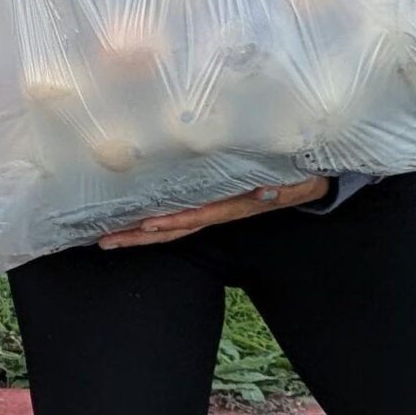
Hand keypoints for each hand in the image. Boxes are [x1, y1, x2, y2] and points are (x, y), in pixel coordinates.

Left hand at [99, 177, 328, 248]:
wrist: (309, 178)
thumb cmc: (297, 175)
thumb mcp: (290, 181)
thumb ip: (277, 188)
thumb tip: (260, 193)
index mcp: (234, 206)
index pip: (197, 216)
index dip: (172, 221)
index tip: (146, 223)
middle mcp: (218, 210)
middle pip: (174, 228)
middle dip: (140, 236)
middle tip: (105, 239)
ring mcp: (212, 208)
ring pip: (172, 225)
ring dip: (140, 232)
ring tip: (108, 235)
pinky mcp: (210, 201)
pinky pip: (179, 213)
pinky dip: (154, 218)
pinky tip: (132, 218)